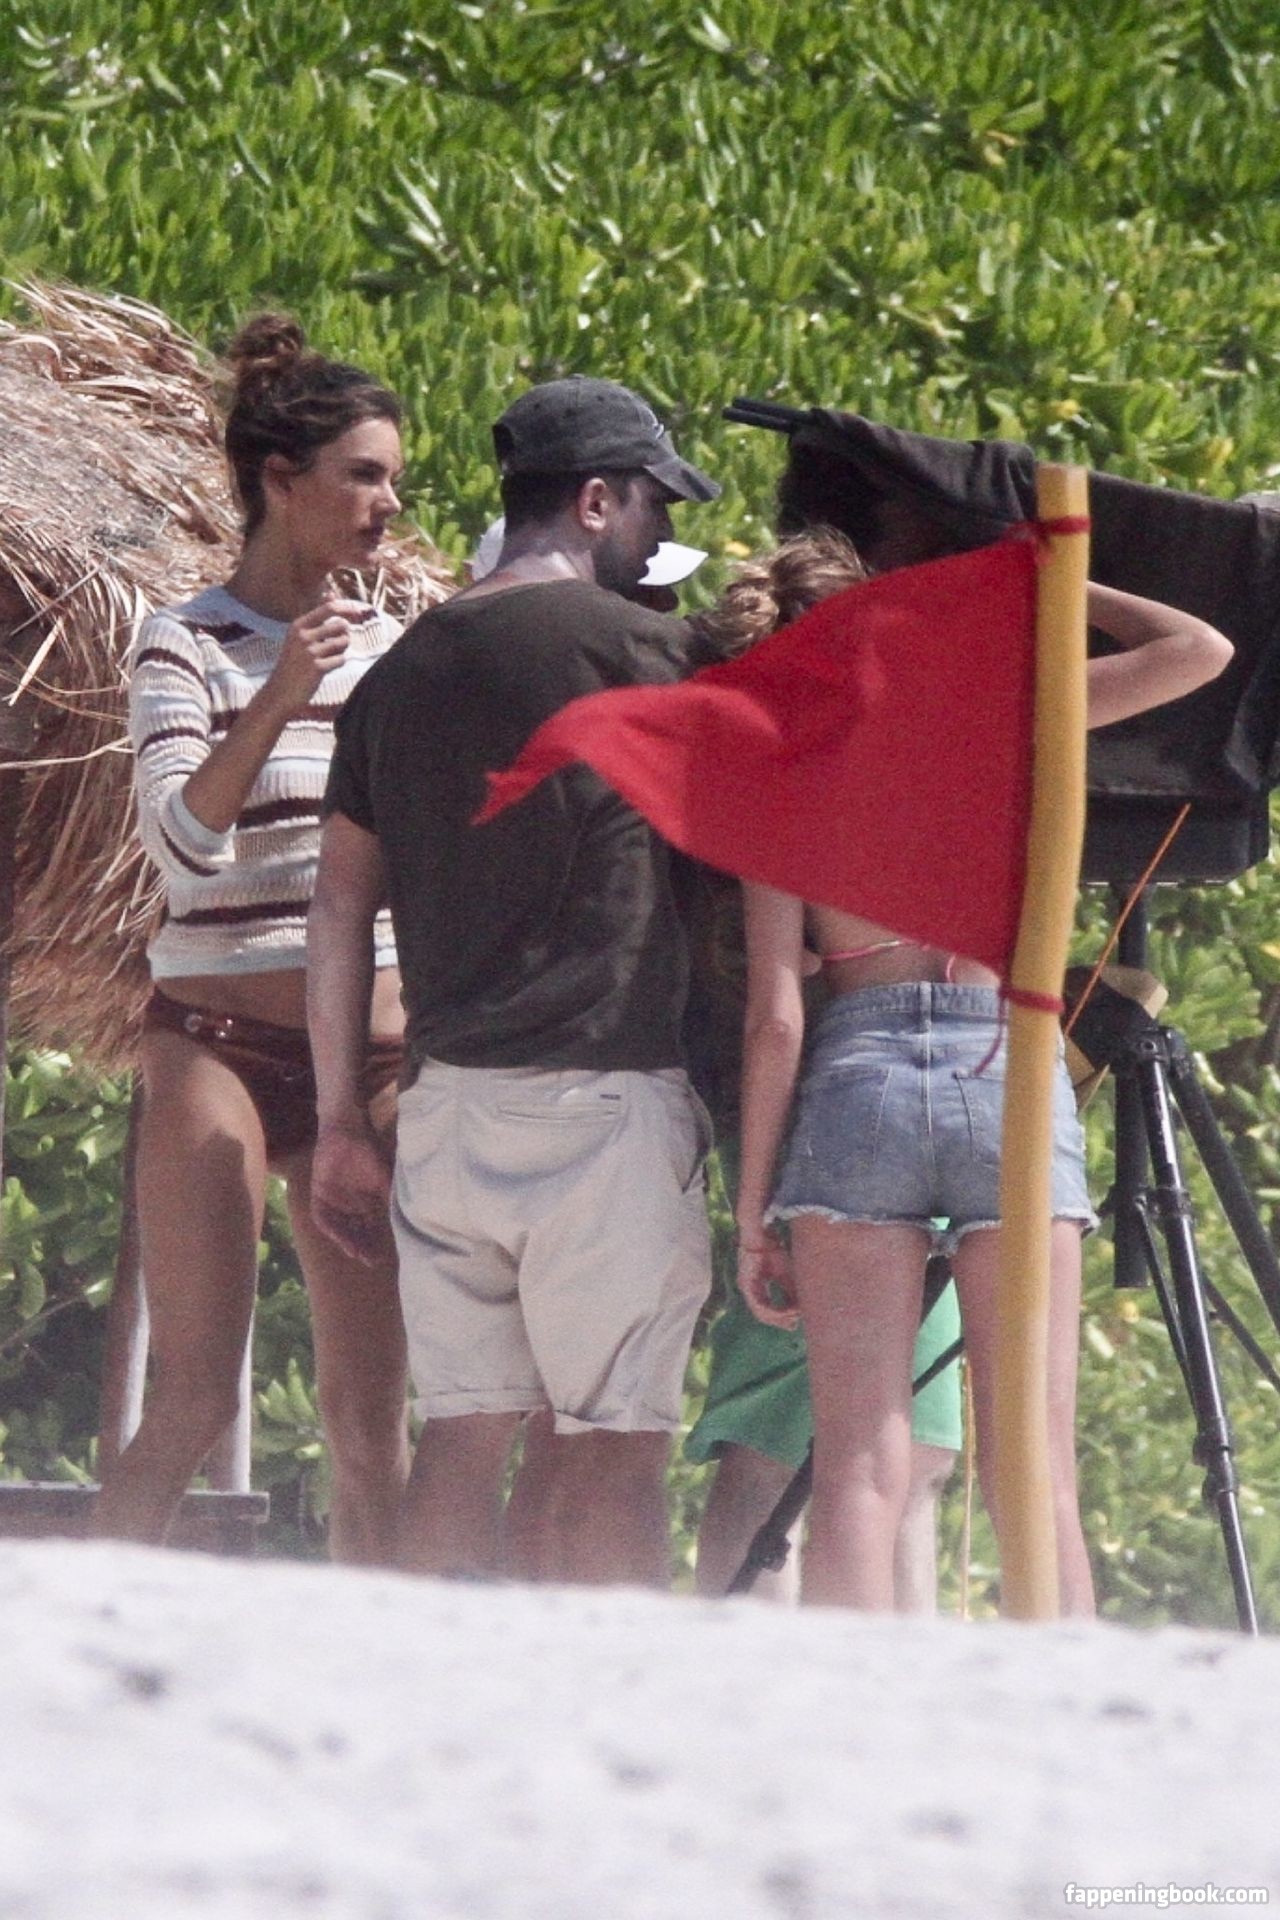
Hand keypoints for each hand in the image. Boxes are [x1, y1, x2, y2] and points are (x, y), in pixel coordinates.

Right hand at [267, 597, 368, 716]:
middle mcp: (303, 635)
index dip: (347, 608)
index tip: (357, 612)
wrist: (279, 692)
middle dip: (344, 634)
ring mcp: (309, 652)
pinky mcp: (317, 668)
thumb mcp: (300, 635)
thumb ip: (318, 615)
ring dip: (342, 650)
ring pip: (343, 642)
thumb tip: (331, 592)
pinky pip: (341, 659)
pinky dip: (337, 663)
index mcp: (298, 625)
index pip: (329, 607)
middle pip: (341, 625)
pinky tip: (325, 669)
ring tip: (328, 657)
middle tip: (335, 645)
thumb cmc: (294, 662)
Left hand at [310, 1119, 393, 1265]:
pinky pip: (322, 1217)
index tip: (383, 1256)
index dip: (376, 1243)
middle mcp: (349, 1206)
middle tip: (370, 1260)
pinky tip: (338, 1238)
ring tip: (356, 1253)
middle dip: (362, 1247)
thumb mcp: (384, 1176)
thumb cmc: (368, 1149)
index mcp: (366, 1203)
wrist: (345, 1130)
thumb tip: (405, 1220)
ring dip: (347, 1241)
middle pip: (355, 1233)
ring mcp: (333, 1202)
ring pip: (340, 1229)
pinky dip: (330, 1228)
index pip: (371, 1229)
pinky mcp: (318, 1195)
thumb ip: (390, 1197)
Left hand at [737, 1224, 799, 1329]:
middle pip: (763, 1315)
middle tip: (794, 1325)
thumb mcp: (786, 1274)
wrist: (763, 1236)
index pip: (767, 1309)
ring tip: (793, 1317)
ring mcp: (746, 1289)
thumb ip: (791, 1291)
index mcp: (756, 1288)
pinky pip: (759, 1306)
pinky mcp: (746, 1285)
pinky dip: (773, 1311)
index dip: (781, 1317)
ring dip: (779, 1317)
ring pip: (761, 1313)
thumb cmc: (773, 1252)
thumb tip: (801, 1308)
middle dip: (780, 1321)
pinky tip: (785, 1311)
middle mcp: (749, 1291)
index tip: (795, 1321)